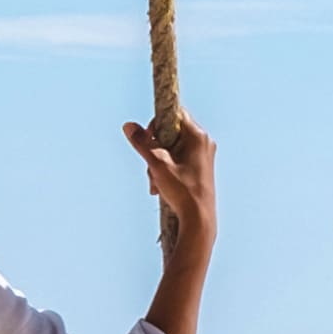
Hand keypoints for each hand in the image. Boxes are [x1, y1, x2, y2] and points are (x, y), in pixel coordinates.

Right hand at [124, 114, 216, 258]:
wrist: (199, 219)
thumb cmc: (182, 191)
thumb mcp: (158, 165)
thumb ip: (143, 143)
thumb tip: (129, 125)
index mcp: (197, 136)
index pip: (174, 113)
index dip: (156, 123)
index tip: (148, 139)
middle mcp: (203, 142)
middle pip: (171, 133)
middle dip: (154, 150)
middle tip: (150, 167)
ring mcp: (203, 155)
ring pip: (172, 149)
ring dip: (157, 164)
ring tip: (155, 183)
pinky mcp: (200, 168)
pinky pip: (178, 161)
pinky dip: (166, 171)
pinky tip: (161, 187)